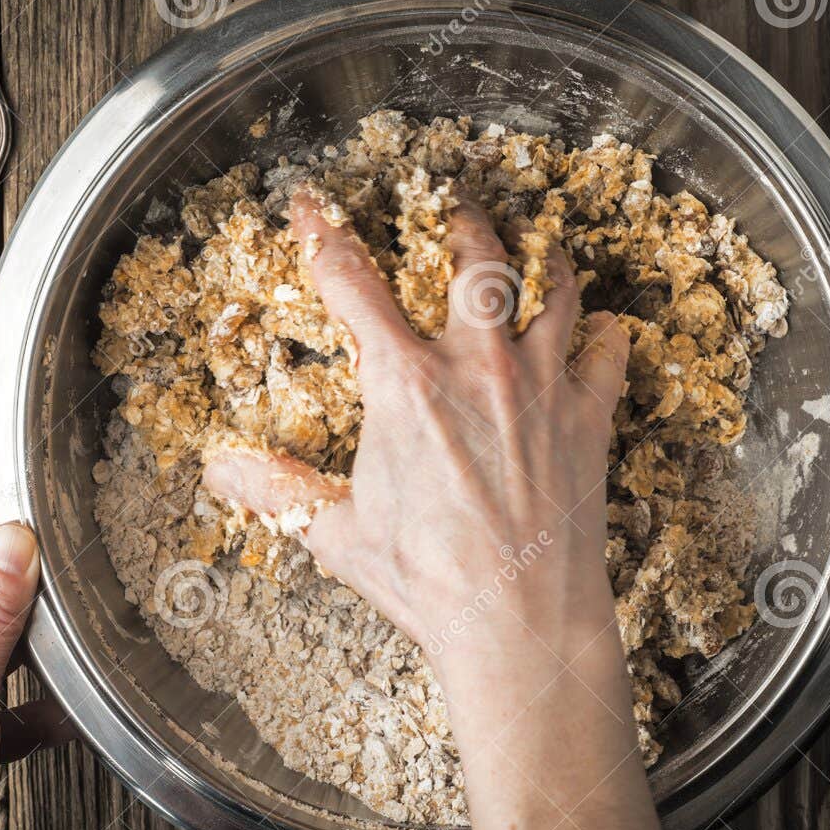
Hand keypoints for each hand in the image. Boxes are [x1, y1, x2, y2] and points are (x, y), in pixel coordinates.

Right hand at [205, 191, 694, 829]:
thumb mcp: (336, 533)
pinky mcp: (589, 417)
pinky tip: (607, 331)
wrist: (519, 623)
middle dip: (463, 224)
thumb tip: (220, 470)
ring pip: (551, 290)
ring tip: (543, 247)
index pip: (351, 284)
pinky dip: (607, 336)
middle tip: (457, 210)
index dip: (323, 237)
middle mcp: (477, 366)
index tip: (310, 206)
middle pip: (475, 260)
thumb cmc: (426, 582)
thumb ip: (277, 491)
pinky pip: (609, 352)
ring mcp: (541, 386)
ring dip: (545, 262)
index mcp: (404, 383)